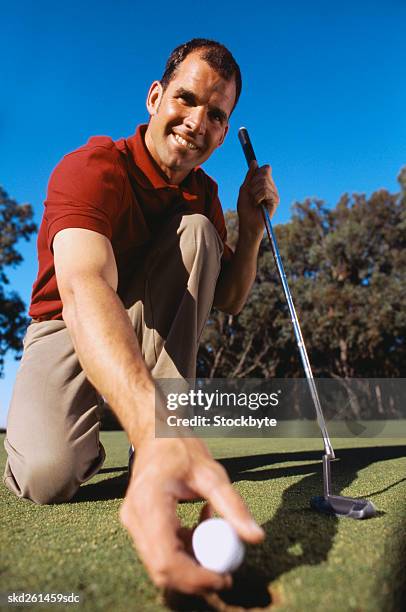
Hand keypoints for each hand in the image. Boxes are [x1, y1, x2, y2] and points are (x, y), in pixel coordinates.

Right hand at [119, 436, 264, 593]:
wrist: (156, 433)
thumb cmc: (180, 448)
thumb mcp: (212, 473)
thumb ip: (233, 505)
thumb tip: (255, 537)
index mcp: (149, 503)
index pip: (166, 559)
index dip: (195, 577)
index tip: (224, 577)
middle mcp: (135, 518)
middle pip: (162, 569)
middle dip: (195, 578)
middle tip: (226, 573)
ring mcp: (134, 523)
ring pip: (162, 564)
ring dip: (192, 561)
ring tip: (215, 530)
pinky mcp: (140, 524)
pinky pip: (162, 550)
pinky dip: (185, 548)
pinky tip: (201, 524)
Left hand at [237, 160, 279, 239]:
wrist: (248, 223)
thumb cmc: (245, 208)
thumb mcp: (244, 189)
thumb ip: (250, 176)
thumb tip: (254, 161)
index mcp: (265, 183)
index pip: (266, 168)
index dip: (257, 173)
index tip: (251, 184)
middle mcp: (272, 187)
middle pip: (264, 173)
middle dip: (253, 183)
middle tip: (252, 195)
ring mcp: (274, 193)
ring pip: (264, 182)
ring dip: (254, 192)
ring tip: (254, 201)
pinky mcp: (276, 200)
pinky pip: (265, 191)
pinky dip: (257, 197)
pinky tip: (258, 204)